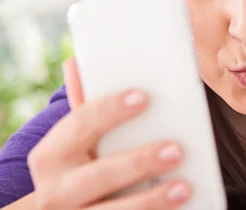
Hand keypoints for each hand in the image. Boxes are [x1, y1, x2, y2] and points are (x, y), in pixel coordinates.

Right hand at [28, 58, 190, 208]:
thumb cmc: (76, 167)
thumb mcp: (73, 143)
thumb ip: (84, 109)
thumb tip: (77, 62)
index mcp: (51, 155)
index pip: (80, 124)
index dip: (110, 110)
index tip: (142, 96)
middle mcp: (56, 191)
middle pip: (100, 175)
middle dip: (139, 162)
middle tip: (177, 150)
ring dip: (151, 200)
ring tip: (184, 187)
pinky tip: (180, 209)